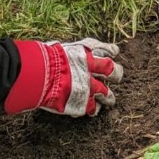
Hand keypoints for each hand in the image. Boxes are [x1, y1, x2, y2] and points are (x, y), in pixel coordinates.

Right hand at [4, 39, 122, 115]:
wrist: (41, 74)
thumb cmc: (45, 58)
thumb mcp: (60, 49)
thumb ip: (70, 54)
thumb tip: (68, 55)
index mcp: (85, 52)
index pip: (105, 50)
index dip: (111, 51)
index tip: (115, 52)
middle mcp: (91, 69)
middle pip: (112, 70)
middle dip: (116, 73)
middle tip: (116, 76)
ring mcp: (89, 86)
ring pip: (107, 93)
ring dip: (109, 97)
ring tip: (110, 99)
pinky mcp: (83, 102)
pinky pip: (93, 108)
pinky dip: (94, 109)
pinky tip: (93, 110)